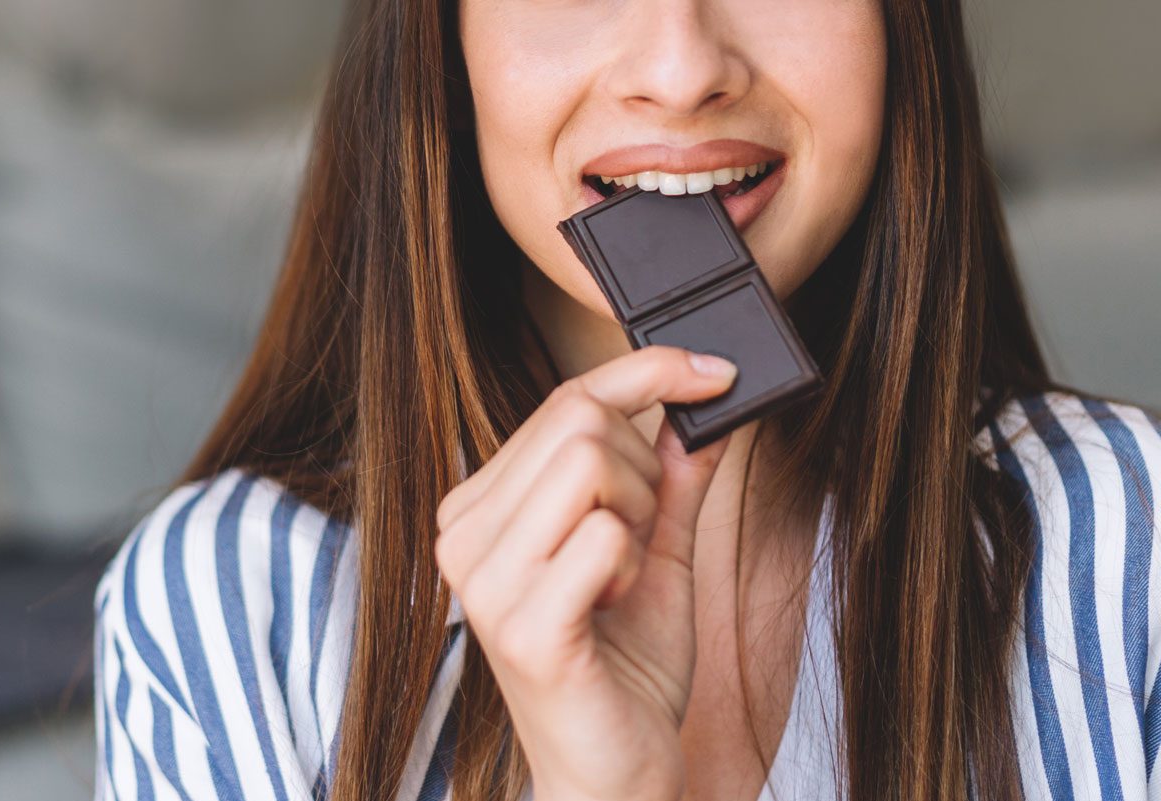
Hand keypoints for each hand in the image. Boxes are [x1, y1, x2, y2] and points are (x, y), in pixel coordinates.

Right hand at [434, 345, 738, 800]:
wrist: (612, 776)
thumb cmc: (624, 667)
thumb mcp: (656, 552)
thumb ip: (673, 477)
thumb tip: (700, 405)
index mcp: (483, 509)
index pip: (563, 401)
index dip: (646, 371)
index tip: (712, 370)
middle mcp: (464, 534)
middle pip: (580, 422)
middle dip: (646, 470)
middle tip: (646, 536)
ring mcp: (484, 580)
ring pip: (591, 462)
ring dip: (640, 513)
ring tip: (624, 575)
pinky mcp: (520, 626)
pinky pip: (607, 535)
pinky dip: (635, 564)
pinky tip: (614, 609)